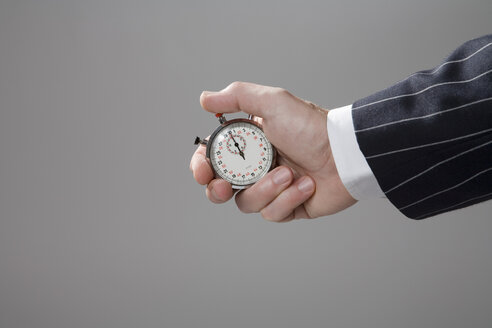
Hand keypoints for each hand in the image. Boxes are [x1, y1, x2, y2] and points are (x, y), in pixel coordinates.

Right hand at [190, 82, 355, 221]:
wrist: (347, 155)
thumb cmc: (312, 127)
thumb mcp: (273, 103)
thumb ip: (237, 97)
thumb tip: (205, 99)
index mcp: (249, 142)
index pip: (214, 158)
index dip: (202, 166)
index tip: (203, 171)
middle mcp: (256, 166)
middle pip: (221, 187)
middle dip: (217, 190)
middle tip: (224, 187)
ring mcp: (271, 188)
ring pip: (246, 202)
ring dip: (266, 189)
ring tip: (288, 173)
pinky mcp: (287, 207)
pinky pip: (272, 213)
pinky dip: (288, 199)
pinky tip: (306, 185)